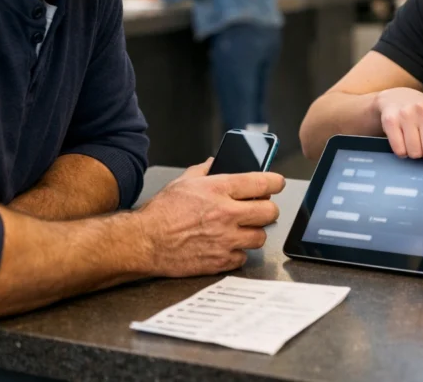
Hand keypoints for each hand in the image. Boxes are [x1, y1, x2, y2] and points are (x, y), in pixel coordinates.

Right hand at [134, 160, 284, 276]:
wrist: (145, 242)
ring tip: (241, 230)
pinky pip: (243, 257)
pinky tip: (226, 246)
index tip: (277, 183)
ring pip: (261, 237)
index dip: (275, 182)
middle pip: (270, 212)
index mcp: (219, 190)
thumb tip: (216, 161)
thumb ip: (205, 169)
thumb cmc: (161, 212)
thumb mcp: (183, 181)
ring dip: (253, 233)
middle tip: (259, 209)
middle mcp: (227, 214)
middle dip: (267, 209)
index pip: (263, 183)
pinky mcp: (221, 260)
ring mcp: (226, 239)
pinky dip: (237, 253)